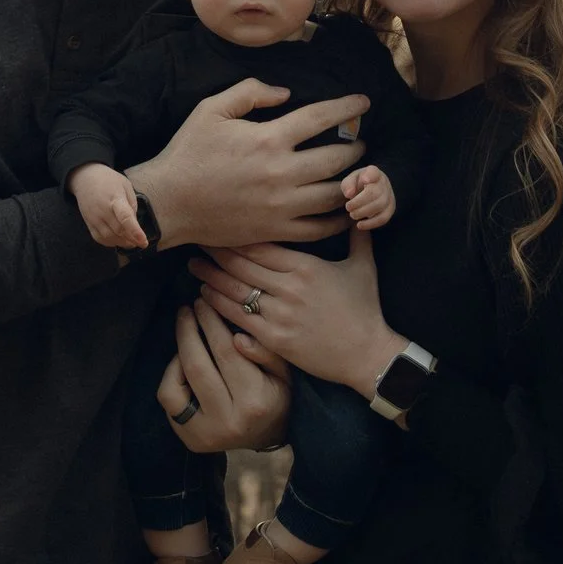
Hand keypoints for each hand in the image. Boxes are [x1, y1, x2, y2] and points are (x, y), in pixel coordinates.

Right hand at [68, 163, 145, 250]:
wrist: (85, 178)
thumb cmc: (109, 181)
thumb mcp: (126, 186)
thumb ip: (132, 205)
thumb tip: (134, 223)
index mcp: (116, 199)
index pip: (125, 217)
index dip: (135, 231)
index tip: (143, 241)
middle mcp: (103, 210)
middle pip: (118, 230)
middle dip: (132, 240)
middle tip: (141, 242)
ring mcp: (94, 218)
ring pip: (109, 237)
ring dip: (122, 243)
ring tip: (131, 242)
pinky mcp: (88, 223)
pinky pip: (99, 238)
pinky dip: (110, 243)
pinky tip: (117, 241)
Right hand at [125, 79, 366, 250]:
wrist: (167, 203)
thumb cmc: (187, 153)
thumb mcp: (211, 109)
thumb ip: (250, 91)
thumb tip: (286, 93)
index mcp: (268, 139)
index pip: (322, 117)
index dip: (348, 107)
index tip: (364, 102)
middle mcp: (281, 173)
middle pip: (338, 158)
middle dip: (357, 146)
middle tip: (361, 141)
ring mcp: (281, 206)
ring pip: (335, 194)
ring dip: (353, 181)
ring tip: (357, 174)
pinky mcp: (276, 231)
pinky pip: (319, 229)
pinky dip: (338, 219)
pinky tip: (344, 209)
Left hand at [158, 298, 292, 451]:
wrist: (266, 438)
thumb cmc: (276, 397)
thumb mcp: (283, 372)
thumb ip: (265, 351)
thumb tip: (237, 336)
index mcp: (255, 402)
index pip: (226, 352)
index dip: (211, 322)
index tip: (204, 301)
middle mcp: (228, 420)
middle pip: (197, 365)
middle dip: (189, 330)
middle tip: (188, 308)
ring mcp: (205, 433)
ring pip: (176, 384)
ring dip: (178, 350)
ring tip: (186, 329)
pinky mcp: (189, 438)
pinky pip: (168, 398)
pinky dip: (171, 374)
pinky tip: (181, 361)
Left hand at [191, 231, 406, 394]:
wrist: (368, 354)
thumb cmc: (365, 309)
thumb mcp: (363, 266)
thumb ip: (357, 236)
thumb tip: (355, 210)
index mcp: (307, 266)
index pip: (262, 246)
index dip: (237, 236)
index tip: (219, 225)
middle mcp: (290, 288)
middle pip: (243, 265)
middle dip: (217, 252)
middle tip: (197, 241)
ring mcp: (281, 315)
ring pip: (236, 291)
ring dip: (211, 278)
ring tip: (194, 267)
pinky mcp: (275, 340)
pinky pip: (239, 320)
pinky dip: (219, 307)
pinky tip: (205, 298)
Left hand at [341, 166, 394, 229]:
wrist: (371, 191)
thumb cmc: (358, 184)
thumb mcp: (350, 181)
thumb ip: (348, 184)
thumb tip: (349, 194)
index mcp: (373, 172)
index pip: (374, 172)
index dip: (370, 176)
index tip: (365, 180)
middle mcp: (384, 183)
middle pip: (375, 193)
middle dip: (359, 202)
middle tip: (348, 207)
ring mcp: (389, 196)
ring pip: (380, 206)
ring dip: (364, 212)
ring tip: (352, 214)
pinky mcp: (390, 209)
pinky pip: (383, 218)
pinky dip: (370, 223)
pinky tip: (359, 225)